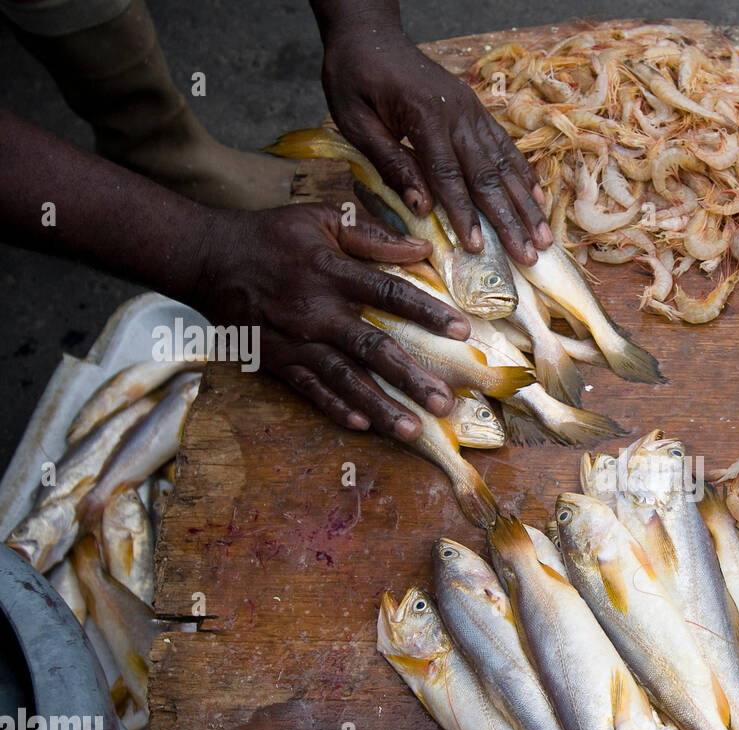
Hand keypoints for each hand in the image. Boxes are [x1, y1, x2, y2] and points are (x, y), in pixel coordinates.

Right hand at [192, 203, 469, 438]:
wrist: (206, 259)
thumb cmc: (271, 236)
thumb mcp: (320, 219)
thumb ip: (371, 235)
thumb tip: (422, 247)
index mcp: (331, 271)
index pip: (388, 292)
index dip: (427, 311)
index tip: (462, 330)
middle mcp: (315, 310)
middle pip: (371, 347)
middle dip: (410, 377)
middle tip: (444, 403)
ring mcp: (295, 340)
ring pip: (344, 378)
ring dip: (379, 406)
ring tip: (411, 430)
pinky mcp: (276, 361)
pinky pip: (308, 389)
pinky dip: (333, 407)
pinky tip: (360, 425)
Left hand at [318, 23, 551, 264]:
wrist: (371, 34)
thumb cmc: (355, 77)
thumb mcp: (354, 120)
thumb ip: (388, 161)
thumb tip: (420, 207)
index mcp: (424, 116)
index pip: (448, 176)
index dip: (464, 214)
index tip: (478, 248)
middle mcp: (457, 114)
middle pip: (487, 176)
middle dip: (509, 220)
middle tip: (528, 256)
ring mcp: (472, 111)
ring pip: (505, 165)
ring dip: (526, 205)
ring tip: (543, 238)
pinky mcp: (477, 111)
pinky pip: (506, 147)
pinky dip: (524, 175)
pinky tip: (538, 199)